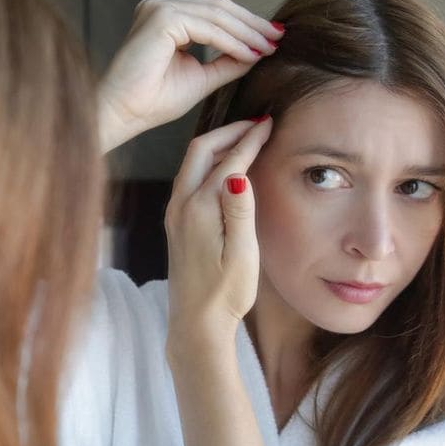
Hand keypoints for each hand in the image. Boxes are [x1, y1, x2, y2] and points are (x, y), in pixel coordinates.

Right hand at [97, 0, 282, 152]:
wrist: (123, 115)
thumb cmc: (152, 103)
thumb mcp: (201, 78)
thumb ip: (226, 62)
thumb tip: (257, 52)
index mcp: (166, 20)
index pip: (214, 13)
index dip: (246, 24)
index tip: (272, 40)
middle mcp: (159, 8)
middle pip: (218, 7)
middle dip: (251, 23)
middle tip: (278, 37)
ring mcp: (158, 9)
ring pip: (216, 14)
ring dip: (247, 32)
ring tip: (268, 47)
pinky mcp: (161, 19)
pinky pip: (207, 28)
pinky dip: (232, 41)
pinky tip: (250, 54)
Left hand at [164, 117, 271, 354]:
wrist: (195, 322)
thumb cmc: (225, 293)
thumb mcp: (242, 254)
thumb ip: (240, 211)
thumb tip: (238, 173)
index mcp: (199, 209)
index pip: (228, 160)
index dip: (250, 139)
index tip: (270, 122)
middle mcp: (180, 206)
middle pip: (200, 150)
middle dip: (229, 131)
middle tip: (257, 123)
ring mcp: (174, 213)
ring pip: (192, 163)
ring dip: (217, 145)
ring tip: (245, 137)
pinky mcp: (175, 223)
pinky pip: (189, 178)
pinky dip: (209, 162)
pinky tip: (226, 166)